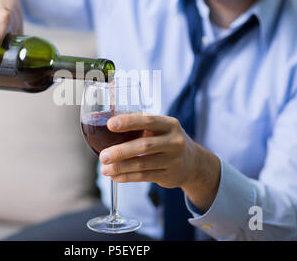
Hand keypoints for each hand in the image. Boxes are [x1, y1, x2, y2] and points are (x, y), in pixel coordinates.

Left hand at [99, 113, 220, 211]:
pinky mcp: (169, 176)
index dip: (129, 122)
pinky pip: (143, 177)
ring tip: (104, 169)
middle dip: (120, 151)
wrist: (193, 163)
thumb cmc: (167, 140)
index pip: (148, 120)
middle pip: (144, 146)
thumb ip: (140, 126)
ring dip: (120, 167)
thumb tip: (107, 125)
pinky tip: (114, 176)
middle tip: (103, 156)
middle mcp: (174, 141)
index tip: (110, 124)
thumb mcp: (161, 129)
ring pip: (142, 165)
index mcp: (170, 124)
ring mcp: (173, 160)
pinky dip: (126, 177)